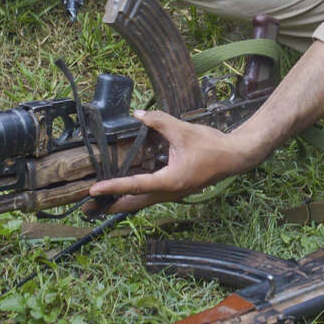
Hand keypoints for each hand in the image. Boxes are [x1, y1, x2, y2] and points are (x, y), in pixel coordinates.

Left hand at [89, 109, 255, 211]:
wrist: (234, 156)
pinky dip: (135, 196)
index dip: (113, 186)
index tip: (94, 190)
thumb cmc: (211, 145)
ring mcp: (173, 193)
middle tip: (89, 209)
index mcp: (170, 181)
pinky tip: (127, 190)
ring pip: (142, 202)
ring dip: (122, 203)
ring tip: (102, 203)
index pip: (135, 185)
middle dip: (111, 206)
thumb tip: (138, 115)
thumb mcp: (183, 130)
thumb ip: (159, 121)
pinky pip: (150, 196)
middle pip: (134, 203)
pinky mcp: (176, 189)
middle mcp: (169, 192)